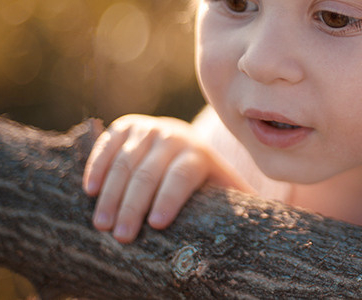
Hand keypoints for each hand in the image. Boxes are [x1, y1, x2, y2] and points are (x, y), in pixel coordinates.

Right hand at [82, 114, 250, 242]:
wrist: (185, 148)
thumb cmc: (205, 183)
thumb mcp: (226, 191)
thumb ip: (244, 205)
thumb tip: (272, 226)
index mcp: (200, 154)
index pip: (182, 176)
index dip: (169, 199)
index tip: (156, 225)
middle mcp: (175, 137)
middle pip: (150, 172)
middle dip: (133, 206)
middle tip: (121, 236)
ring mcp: (149, 129)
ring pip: (126, 162)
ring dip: (111, 194)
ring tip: (102, 224)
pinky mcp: (126, 127)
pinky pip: (108, 144)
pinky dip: (98, 165)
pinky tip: (90, 190)